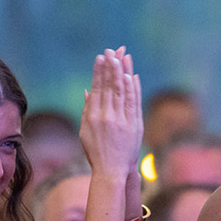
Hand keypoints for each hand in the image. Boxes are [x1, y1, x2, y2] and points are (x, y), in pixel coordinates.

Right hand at [80, 47, 143, 176]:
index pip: (98, 88)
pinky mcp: (134, 125)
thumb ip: (88, 109)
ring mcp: (122, 120)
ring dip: (123, 72)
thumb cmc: (97, 151)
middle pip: (110, 86)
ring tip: (123, 56)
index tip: (101, 57)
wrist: (112, 170)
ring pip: (122, 91)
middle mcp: (107, 116)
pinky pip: (134, 102)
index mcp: (93, 116)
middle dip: (112, 66)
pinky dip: (133, 88)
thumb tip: (88, 90)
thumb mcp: (86, 130)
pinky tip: (132, 76)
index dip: (100, 72)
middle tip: (113, 50)